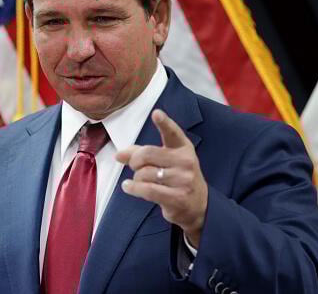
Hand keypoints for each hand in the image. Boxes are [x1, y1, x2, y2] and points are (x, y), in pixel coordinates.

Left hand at [115, 109, 207, 247]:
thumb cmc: (177, 178)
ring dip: (136, 178)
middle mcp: (186, 161)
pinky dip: (133, 188)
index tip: (156, 114)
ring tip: (139, 181)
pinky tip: (128, 186)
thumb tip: (118, 154)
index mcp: (184, 148)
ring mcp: (183, 180)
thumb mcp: (166, 161)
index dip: (164, 123)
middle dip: (134, 160)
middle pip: (147, 154)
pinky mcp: (177, 197)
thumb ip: (142, 154)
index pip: (172, 133)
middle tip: (134, 165)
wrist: (198, 204)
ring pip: (144, 173)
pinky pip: (146, 190)